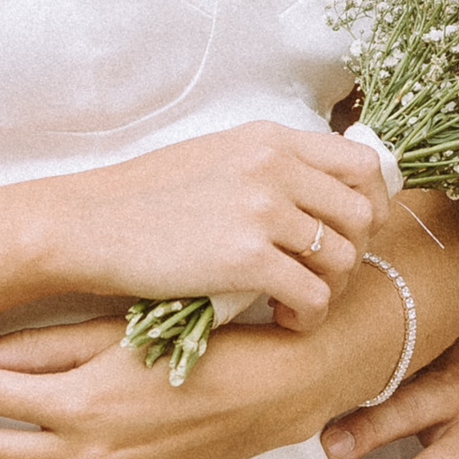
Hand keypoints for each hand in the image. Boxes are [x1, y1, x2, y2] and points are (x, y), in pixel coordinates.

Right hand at [52, 120, 386, 330]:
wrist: (87, 223)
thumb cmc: (144, 198)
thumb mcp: (217, 156)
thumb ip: (271, 166)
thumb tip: (324, 196)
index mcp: (270, 138)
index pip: (363, 164)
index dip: (371, 205)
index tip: (348, 234)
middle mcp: (274, 166)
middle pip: (363, 216)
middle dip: (354, 255)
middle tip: (321, 278)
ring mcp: (263, 210)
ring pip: (345, 260)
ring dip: (330, 291)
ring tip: (296, 304)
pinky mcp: (247, 259)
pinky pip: (314, 297)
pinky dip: (307, 318)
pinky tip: (281, 320)